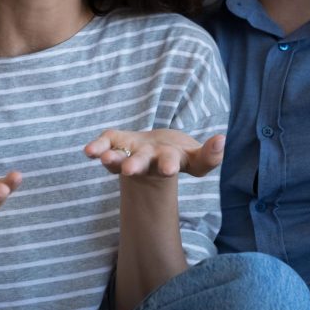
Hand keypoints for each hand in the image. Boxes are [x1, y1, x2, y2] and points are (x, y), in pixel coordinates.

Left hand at [84, 129, 224, 178]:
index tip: (168, 169)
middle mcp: (147, 162)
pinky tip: (88, 151)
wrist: (154, 154)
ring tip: (104, 159)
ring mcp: (129, 152)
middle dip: (135, 165)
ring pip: (119, 157)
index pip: (170, 164)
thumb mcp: (196, 157)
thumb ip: (210, 155)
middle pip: (140, 164)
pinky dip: (96, 146)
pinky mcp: (116, 142)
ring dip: (111, 159)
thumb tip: (222, 139)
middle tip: (128, 170)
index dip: (169, 165)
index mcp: (168, 162)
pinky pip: (105, 143)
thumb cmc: (178, 154)